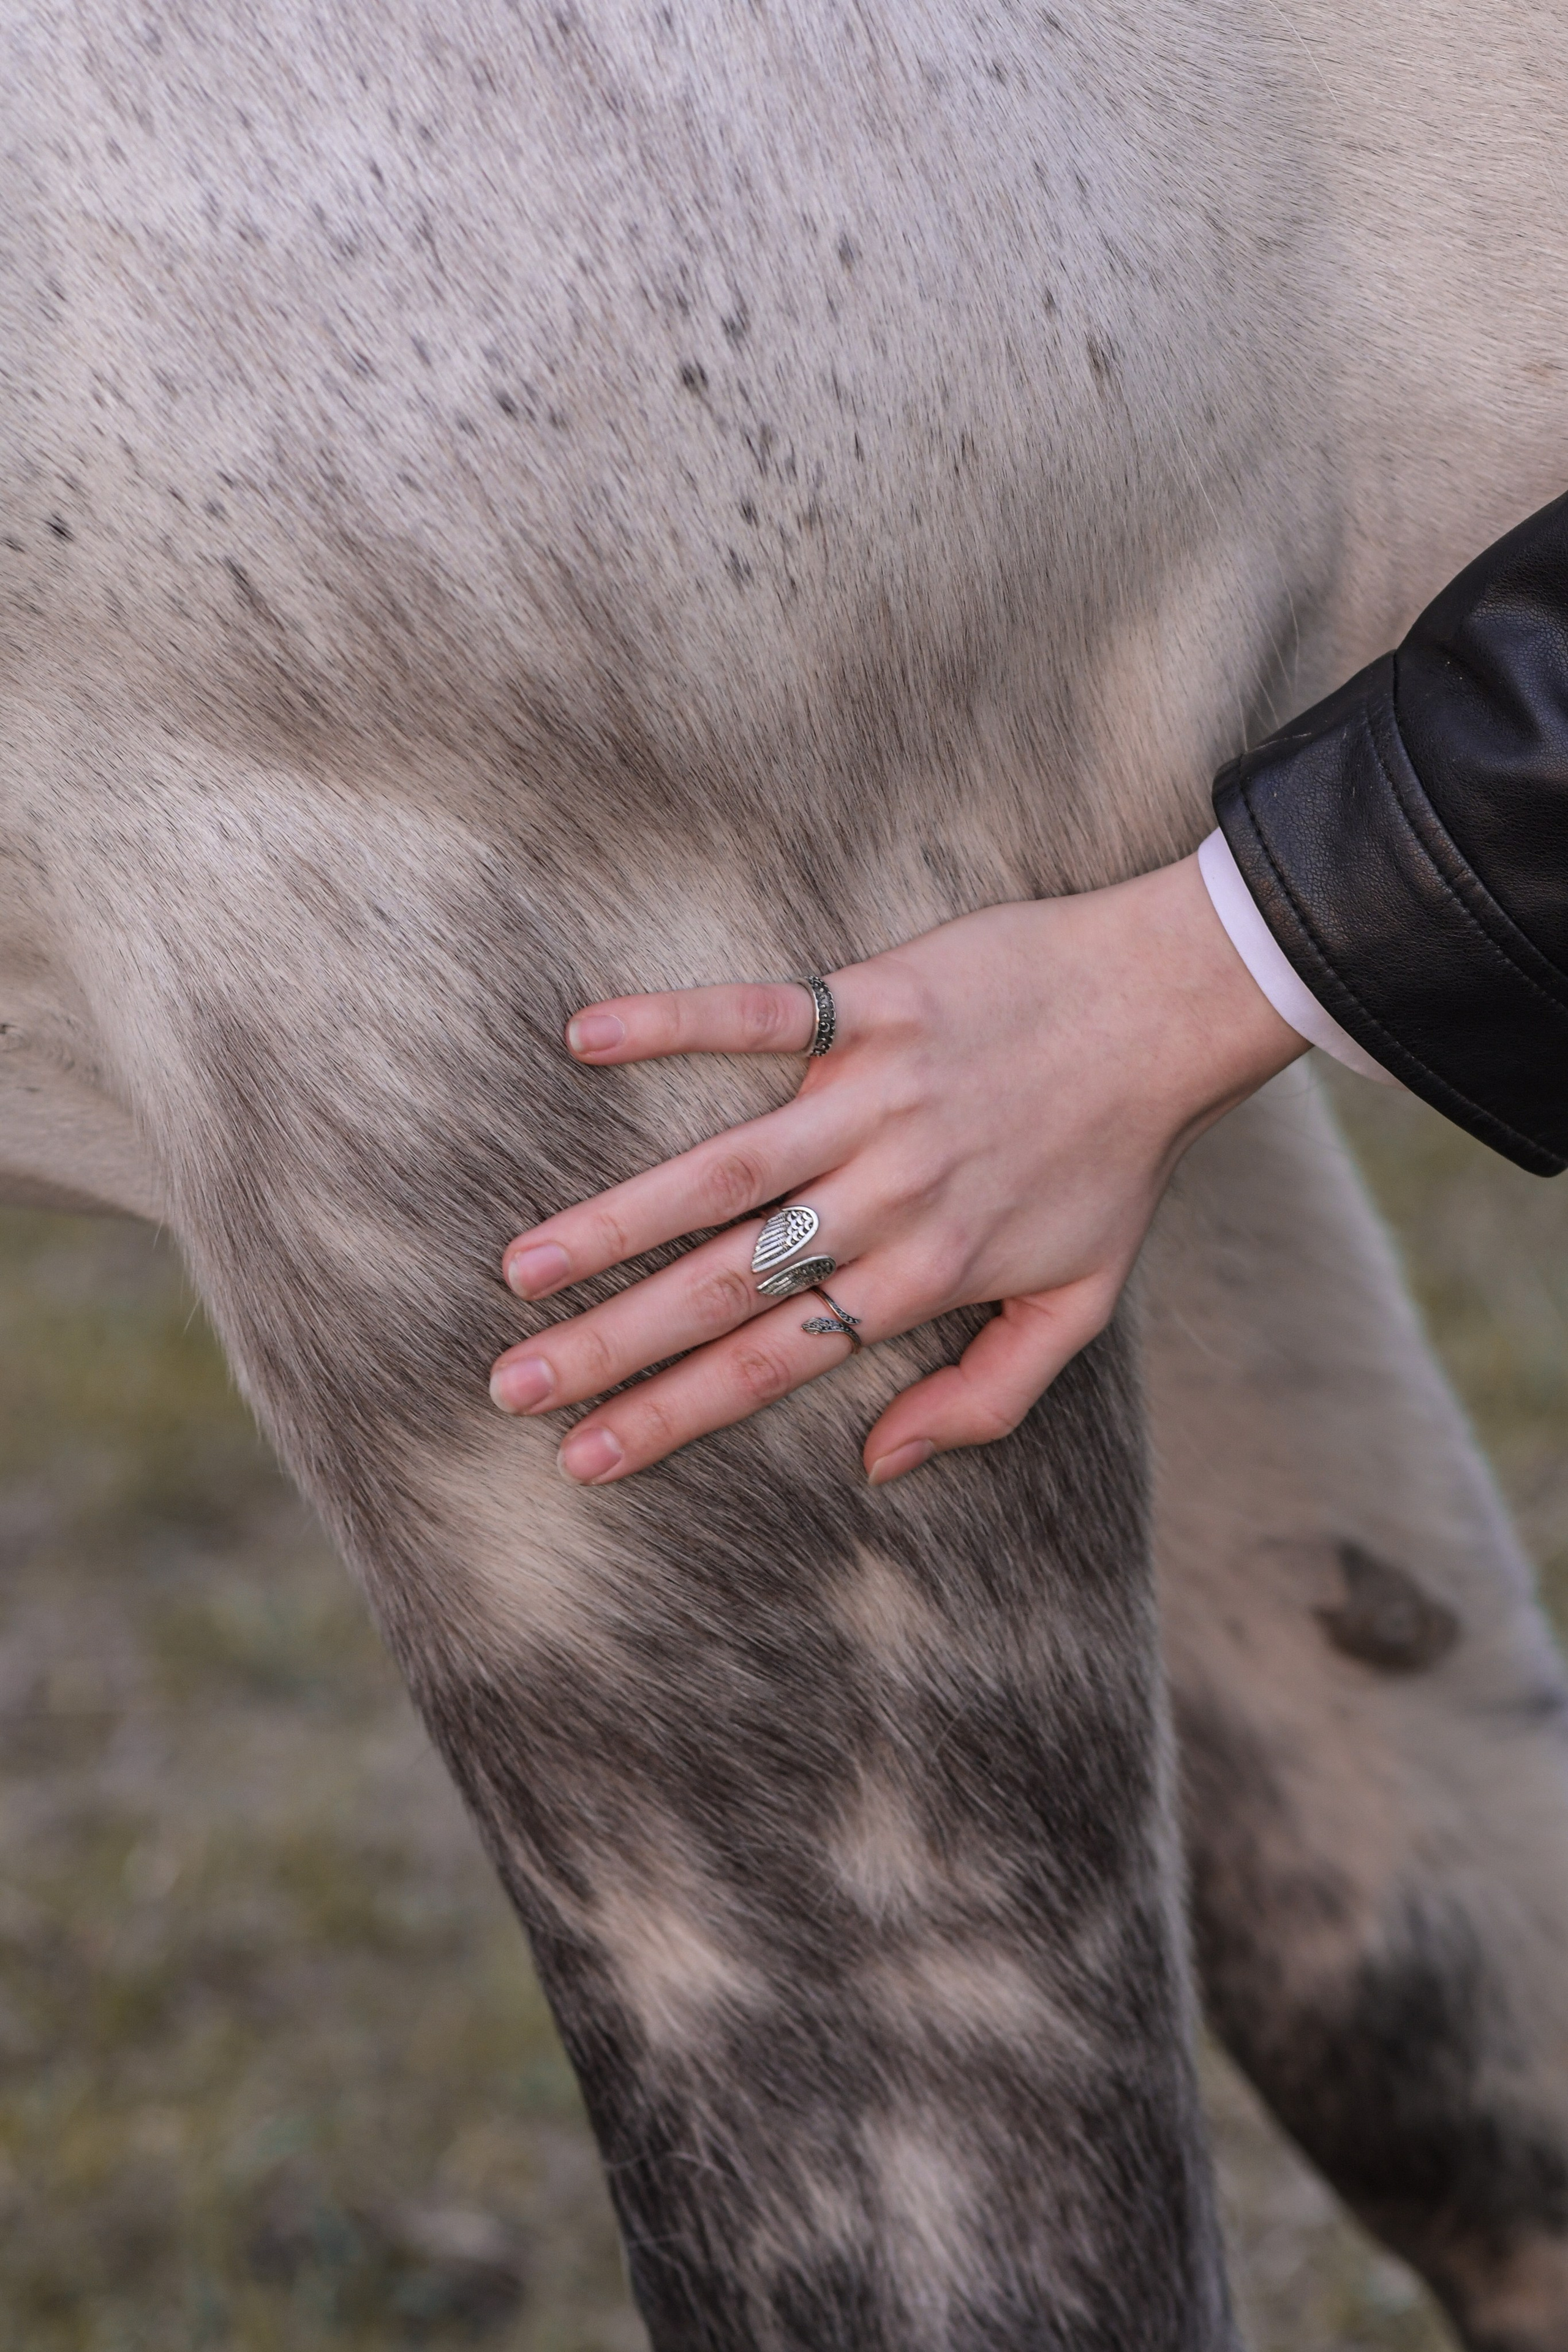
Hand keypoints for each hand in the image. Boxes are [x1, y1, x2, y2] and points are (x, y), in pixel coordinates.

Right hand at [489, 854, 1305, 1484]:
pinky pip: (761, 1013)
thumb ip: (987, 1397)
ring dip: (617, 1217)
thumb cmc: (1118, 1163)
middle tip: (513, 1384)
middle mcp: (887, 1197)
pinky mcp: (875, 1005)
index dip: (673, 1415)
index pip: (774, 1361)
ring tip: (525, 1264)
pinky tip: (587, 1034)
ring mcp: (875, 1099)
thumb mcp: (1081, 1304)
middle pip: (727, 1284)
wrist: (1171, 1012)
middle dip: (612, 1344)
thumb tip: (881, 1464)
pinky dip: (675, 1021)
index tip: (587, 1457)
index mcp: (923, 1275)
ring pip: (725, 1170)